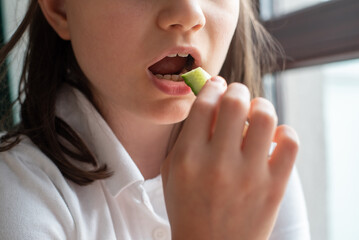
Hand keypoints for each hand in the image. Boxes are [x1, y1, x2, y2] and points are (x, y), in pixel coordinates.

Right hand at [161, 76, 298, 239]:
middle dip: (236, 91)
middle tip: (236, 97)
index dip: (213, 87)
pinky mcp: (274, 187)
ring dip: (260, 106)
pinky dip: (284, 132)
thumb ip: (185, 137)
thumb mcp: (171, 172)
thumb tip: (208, 101)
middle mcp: (218, 163)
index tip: (217, 86)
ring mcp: (249, 175)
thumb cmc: (188, 208)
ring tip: (255, 114)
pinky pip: (290, 142)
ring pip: (264, 116)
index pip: (204, 104)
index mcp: (188, 158)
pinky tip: (272, 139)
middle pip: (235, 102)